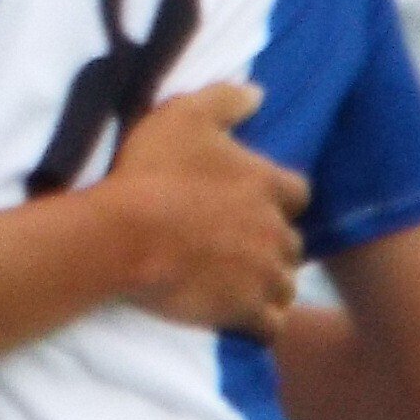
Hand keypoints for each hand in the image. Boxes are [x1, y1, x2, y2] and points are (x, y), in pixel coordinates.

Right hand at [94, 84, 305, 333]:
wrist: (122, 235)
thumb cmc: (150, 171)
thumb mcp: (183, 115)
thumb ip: (226, 100)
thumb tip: (258, 93)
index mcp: (268, 184)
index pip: (298, 193)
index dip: (276, 198)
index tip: (250, 202)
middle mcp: (275, 231)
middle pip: (292, 243)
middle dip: (271, 244)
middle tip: (238, 245)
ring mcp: (263, 275)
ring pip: (285, 285)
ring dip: (268, 285)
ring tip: (237, 285)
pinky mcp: (245, 311)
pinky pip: (271, 326)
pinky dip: (260, 324)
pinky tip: (238, 318)